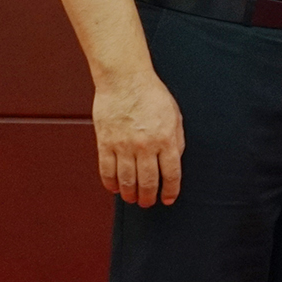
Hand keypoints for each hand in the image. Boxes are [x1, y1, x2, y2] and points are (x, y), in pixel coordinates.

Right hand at [94, 66, 184, 207]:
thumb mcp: (174, 116)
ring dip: (130, 194)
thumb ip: (176, 140)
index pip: (171, 174)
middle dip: (149, 197)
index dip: (170, 191)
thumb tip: (174, 162)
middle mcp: (146, 145)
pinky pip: (107, 170)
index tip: (168, 199)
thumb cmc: (151, 94)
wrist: (124, 79)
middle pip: (148, 182)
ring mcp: (124, 145)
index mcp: (166, 139)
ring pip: (127, 180)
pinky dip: (111, 183)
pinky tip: (115, 188)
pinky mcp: (105, 142)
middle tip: (148, 202)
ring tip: (132, 198)